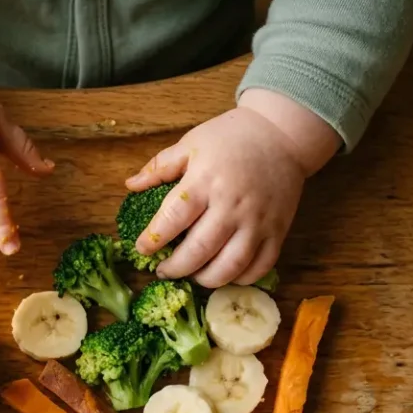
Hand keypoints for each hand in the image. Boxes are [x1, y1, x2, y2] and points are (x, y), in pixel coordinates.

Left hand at [128, 89, 339, 287]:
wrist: (282, 133)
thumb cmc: (231, 137)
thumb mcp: (191, 143)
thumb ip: (160, 167)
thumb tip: (130, 185)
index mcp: (205, 181)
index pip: (173, 219)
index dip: (153, 239)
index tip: (142, 248)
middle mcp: (232, 205)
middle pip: (199, 250)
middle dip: (175, 268)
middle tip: (163, 270)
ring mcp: (257, 221)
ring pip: (230, 266)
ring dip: (206, 279)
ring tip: (192, 276)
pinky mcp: (278, 231)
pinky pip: (260, 266)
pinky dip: (240, 278)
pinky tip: (224, 275)